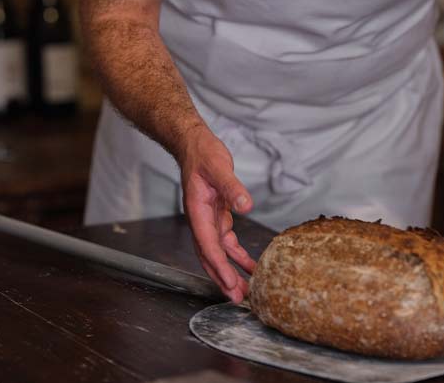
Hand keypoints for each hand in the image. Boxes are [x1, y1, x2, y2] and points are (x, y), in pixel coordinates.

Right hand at [177, 124, 256, 303]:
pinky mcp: (217, 214)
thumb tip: (246, 205)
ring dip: (230, 270)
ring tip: (245, 290)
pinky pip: (225, 240)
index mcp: (197, 211)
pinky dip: (236, 254)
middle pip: (210, 256)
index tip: (230, 283)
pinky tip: (248, 264)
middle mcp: (201, 219)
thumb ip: (232, 187)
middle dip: (222, 278)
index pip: (208, 245)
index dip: (219, 266)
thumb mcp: (219, 167)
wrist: (195, 144)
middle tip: (237, 298)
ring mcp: (208, 218)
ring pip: (218, 252)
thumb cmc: (203, 154)